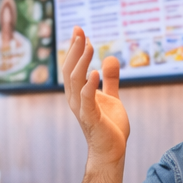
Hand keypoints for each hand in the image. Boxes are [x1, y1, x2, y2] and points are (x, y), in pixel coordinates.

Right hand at [63, 27, 129, 162]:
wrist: (112, 152)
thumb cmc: (109, 127)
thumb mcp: (112, 98)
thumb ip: (110, 80)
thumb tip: (110, 58)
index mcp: (79, 93)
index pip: (73, 66)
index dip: (75, 48)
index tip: (80, 30)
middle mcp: (76, 99)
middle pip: (70, 69)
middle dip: (75, 49)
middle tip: (80, 31)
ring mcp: (82, 108)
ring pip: (75, 80)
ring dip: (81, 61)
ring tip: (89, 45)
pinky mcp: (91, 118)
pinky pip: (86, 99)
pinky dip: (89, 84)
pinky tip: (96, 71)